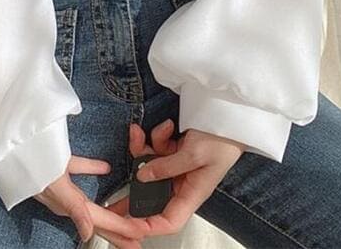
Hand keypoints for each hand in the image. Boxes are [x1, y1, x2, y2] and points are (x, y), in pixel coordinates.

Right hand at [34, 154, 148, 247]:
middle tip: (138, 239)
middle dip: (118, 229)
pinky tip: (106, 169)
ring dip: (109, 206)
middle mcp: (64, 197)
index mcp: (66, 203)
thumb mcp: (53, 183)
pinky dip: (92, 170)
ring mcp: (60, 182)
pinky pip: (78, 169)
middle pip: (97, 217)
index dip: (120, 229)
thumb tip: (87, 233)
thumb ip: (73, 207)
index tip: (139, 237)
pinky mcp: (56, 164)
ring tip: (127, 213)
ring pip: (90, 199)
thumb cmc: (29, 162)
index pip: (99, 221)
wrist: (7, 141)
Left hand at [105, 121, 245, 239]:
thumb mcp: (194, 153)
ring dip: (143, 149)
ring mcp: (178, 166)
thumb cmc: (222, 139)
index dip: (147, 226)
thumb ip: (166, 165)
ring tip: (140, 132)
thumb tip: (142, 176)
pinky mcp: (176, 150)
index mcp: (192, 193)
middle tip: (109, 194)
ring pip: (150, 167)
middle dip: (132, 188)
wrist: (230, 114)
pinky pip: (157, 148)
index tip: (125, 225)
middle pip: (152, 194)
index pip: (168, 221)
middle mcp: (183, 183)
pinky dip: (156, 136)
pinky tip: (166, 126)